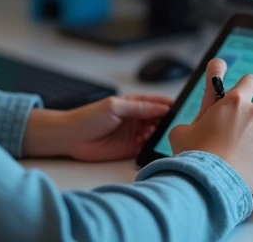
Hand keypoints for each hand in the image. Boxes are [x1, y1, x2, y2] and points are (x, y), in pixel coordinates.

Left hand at [23, 96, 171, 160]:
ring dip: (161, 134)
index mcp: (133, 104)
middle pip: (159, 119)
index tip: (181, 108)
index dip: (168, 104)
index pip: (156, 102)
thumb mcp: (114, 106)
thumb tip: (161, 108)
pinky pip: (147, 148)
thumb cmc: (88, 117)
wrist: (71, 137)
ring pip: (155, 133)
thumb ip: (138, 107)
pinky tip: (155, 145)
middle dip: (169, 121)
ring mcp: (134, 134)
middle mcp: (136, 118)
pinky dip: (153, 147)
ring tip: (162, 134)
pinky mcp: (131, 149)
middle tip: (177, 124)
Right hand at [168, 59, 252, 192]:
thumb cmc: (195, 155)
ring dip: (252, 135)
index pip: (249, 80)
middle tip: (234, 127)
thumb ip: (196, 120)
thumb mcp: (183, 130)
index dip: (244, 86)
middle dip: (248, 112)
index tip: (239, 94)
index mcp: (233, 101)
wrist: (211, 183)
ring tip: (235, 152)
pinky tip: (242, 163)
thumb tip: (196, 125)